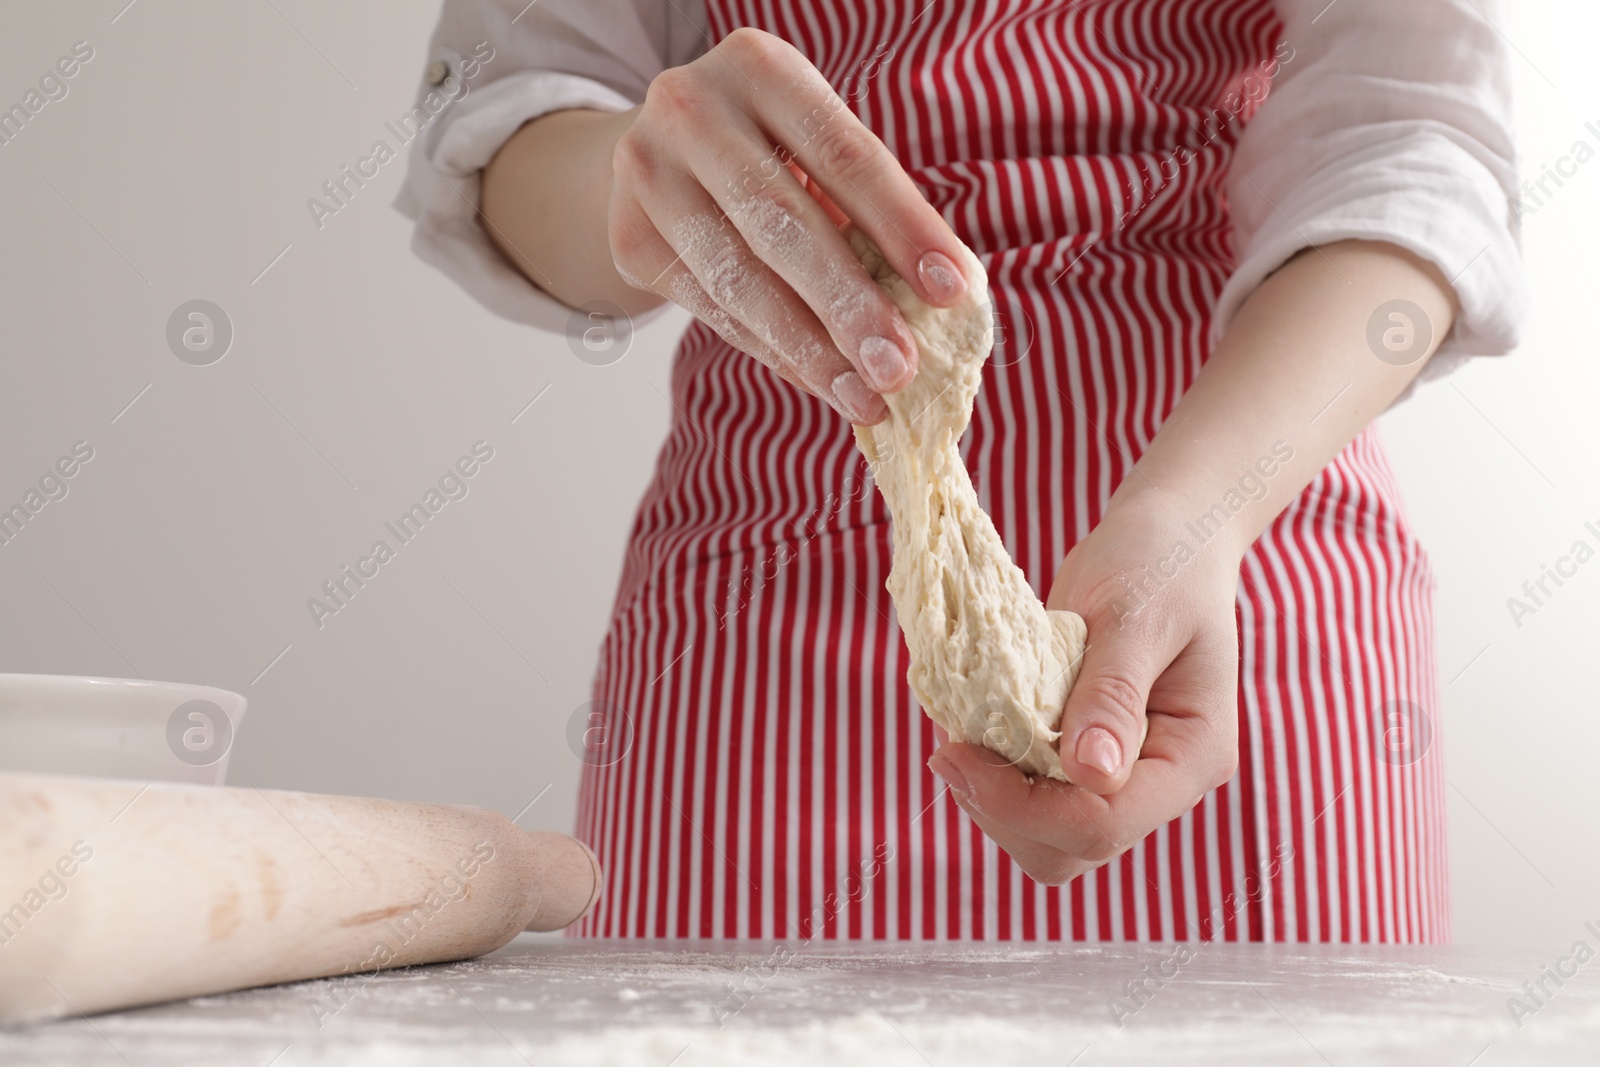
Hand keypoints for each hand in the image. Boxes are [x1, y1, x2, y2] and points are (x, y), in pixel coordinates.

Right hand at [606, 27, 971, 423]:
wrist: (658, 149)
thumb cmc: (771, 151)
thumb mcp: (817, 148)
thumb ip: (870, 208)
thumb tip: (944, 301)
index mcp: (759, 67)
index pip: (844, 155)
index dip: (902, 227)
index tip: (951, 291)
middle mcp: (690, 109)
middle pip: (783, 222)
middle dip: (849, 305)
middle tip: (899, 367)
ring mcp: (648, 175)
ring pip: (739, 278)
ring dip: (810, 349)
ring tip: (864, 396)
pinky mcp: (629, 238)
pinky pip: (712, 309)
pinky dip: (773, 352)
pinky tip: (819, 381)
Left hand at [927, 487, 1242, 884]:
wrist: (1167, 533)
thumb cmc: (1161, 560)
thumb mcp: (1137, 614)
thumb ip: (1113, 692)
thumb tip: (1089, 771)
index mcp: (1193, 754)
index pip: (1104, 820)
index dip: (1023, 805)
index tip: (955, 753)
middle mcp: (1163, 780)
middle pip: (1073, 847)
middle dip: (1003, 811)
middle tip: (949, 749)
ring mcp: (1126, 773)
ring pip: (1048, 836)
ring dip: (993, 798)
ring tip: (957, 734)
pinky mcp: (1091, 758)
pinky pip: (1038, 796)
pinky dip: (996, 773)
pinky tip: (971, 726)